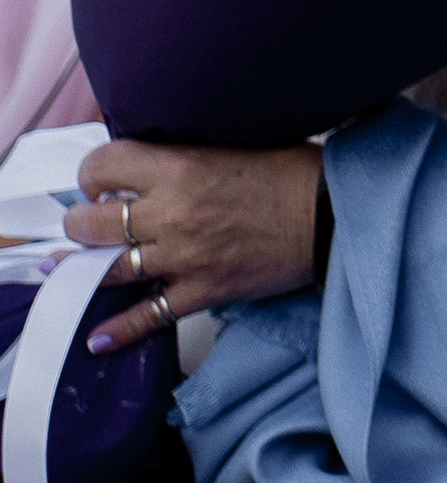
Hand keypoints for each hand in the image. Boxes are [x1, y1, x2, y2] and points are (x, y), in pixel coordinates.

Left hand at [67, 139, 321, 355]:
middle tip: (90, 223)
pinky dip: (120, 330)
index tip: (101, 181)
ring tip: (75, 268)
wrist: (335, 215)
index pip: (104, 164)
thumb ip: (185, 157)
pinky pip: (149, 315)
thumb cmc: (293, 174)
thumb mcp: (233, 144)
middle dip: (81, 222)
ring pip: (109, 268)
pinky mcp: (203, 290)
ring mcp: (185, 256)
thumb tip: (149, 166)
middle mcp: (173, 212)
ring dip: (87, 268)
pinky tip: (98, 338)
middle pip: (92, 222)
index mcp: (181, 167)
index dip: (93, 173)